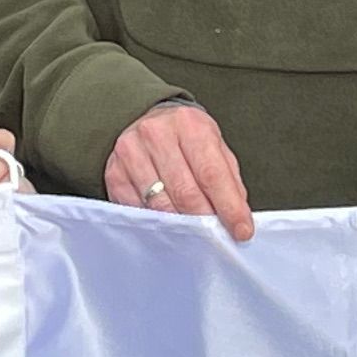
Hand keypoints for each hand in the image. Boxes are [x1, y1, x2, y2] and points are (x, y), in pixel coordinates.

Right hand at [106, 100, 253, 241]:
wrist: (145, 119)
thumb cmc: (186, 137)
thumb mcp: (214, 146)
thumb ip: (228, 179)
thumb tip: (237, 216)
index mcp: (189, 125)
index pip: (212, 173)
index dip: (229, 206)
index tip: (241, 230)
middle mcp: (157, 134)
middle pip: (185, 192)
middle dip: (205, 221)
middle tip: (217, 237)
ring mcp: (131, 153)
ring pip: (161, 205)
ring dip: (181, 226)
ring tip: (195, 234)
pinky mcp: (114, 172)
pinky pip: (138, 210)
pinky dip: (156, 223)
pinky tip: (167, 224)